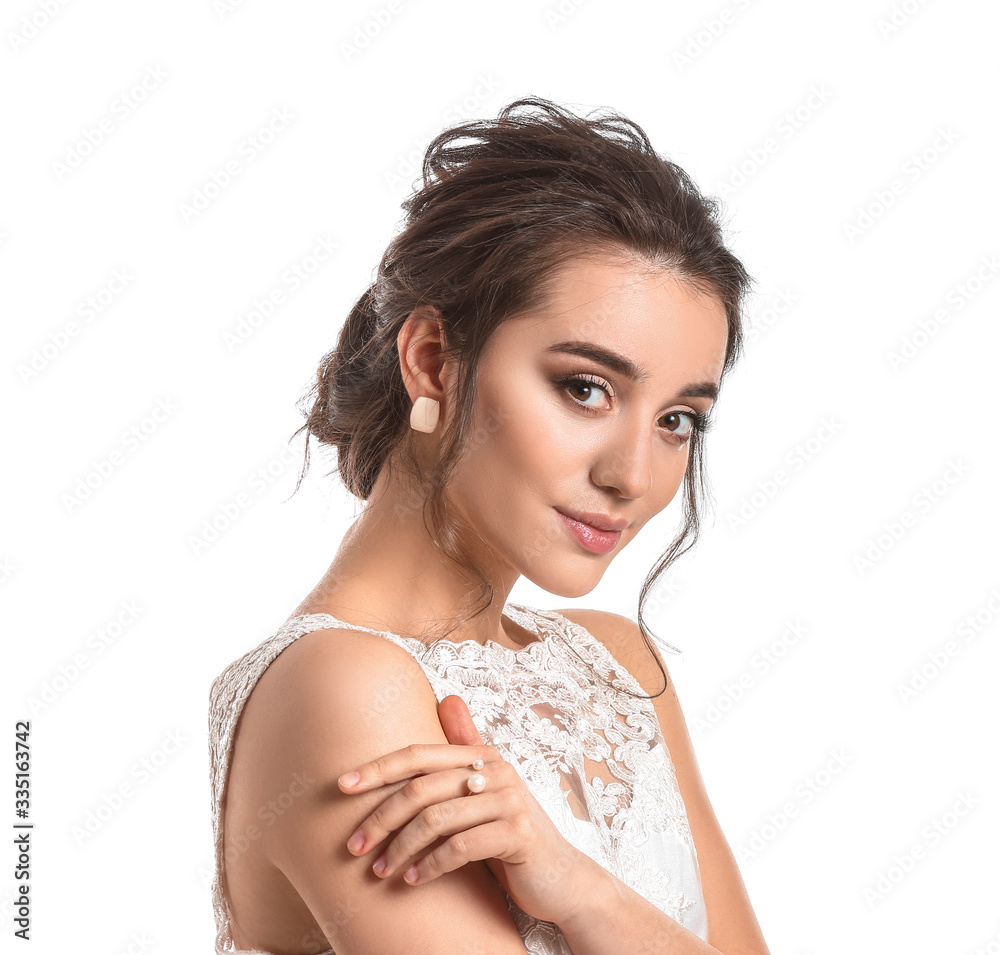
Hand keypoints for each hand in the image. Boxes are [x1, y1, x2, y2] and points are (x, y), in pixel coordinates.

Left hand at [338, 694, 585, 925]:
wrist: (560, 877)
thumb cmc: (511, 833)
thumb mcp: (487, 789)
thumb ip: (467, 747)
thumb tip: (448, 698)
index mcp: (482, 756)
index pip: (419, 754)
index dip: (379, 768)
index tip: (342, 786)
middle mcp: (497, 771)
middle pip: (421, 789)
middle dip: (381, 819)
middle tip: (354, 846)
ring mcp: (510, 801)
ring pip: (437, 820)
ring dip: (401, 849)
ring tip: (381, 870)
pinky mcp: (518, 834)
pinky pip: (461, 846)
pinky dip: (431, 865)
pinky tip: (413, 881)